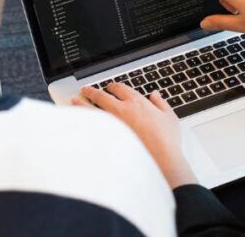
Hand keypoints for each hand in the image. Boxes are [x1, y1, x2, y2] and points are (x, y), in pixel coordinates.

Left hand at [72, 83, 197, 188]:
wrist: (160, 159)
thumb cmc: (166, 140)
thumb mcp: (169, 117)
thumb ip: (161, 104)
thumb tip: (155, 96)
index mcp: (136, 102)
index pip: (120, 88)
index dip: (113, 86)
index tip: (110, 87)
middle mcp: (121, 110)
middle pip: (101, 95)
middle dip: (92, 91)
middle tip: (86, 90)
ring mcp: (112, 124)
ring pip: (91, 109)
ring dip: (81, 103)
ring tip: (75, 101)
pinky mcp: (106, 137)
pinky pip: (91, 126)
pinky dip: (83, 121)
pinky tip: (78, 121)